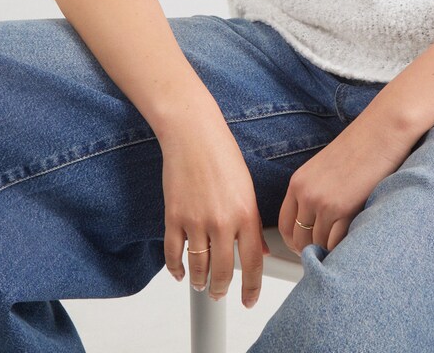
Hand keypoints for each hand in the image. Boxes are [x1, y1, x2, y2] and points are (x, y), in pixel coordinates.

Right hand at [159, 99, 271, 309]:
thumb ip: (252, 221)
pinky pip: (173, 254)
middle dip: (222, 289)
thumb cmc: (222, 155)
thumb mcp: (247, 187)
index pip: (254, 262)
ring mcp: (196, 220)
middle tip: (220, 294)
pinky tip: (180, 272)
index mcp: (246, 212)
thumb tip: (261, 250)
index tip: (249, 300)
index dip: (252, 288)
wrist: (193, 134)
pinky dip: (175, 269)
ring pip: (198, 268)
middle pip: (224, 271)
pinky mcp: (173, 217)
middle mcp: (222, 220)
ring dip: (200, 282)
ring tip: (202, 284)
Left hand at [278, 109, 421, 254]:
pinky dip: (343, 248)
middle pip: (299, 239)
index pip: (284, 224)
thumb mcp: (325, 167)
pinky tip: (352, 242)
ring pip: (318, 244)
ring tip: (342, 248)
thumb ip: (315, 191)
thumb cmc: (360, 146)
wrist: (381, 131)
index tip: (305, 247)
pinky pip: (336, 242)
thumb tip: (315, 220)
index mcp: (298, 182)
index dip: (294, 241)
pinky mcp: (344, 209)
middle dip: (311, 250)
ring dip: (329, 249)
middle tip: (326, 253)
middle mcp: (306, 194)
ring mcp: (323, 202)